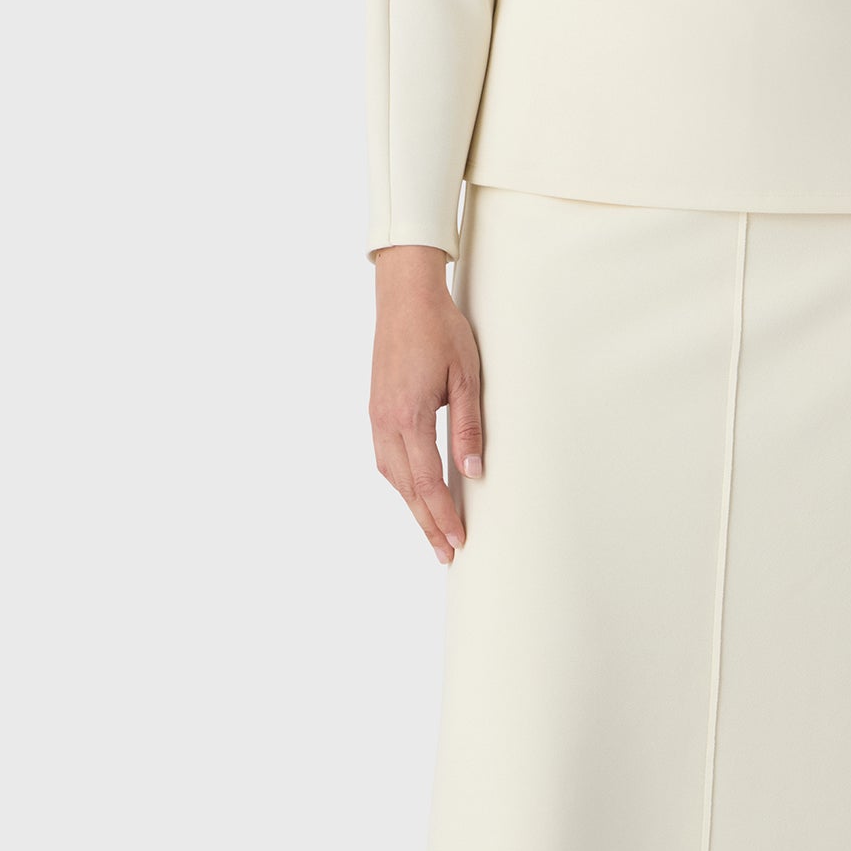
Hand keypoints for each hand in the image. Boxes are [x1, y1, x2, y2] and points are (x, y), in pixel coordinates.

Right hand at [370, 244, 483, 566]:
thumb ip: (468, 428)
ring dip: (412, 505)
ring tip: (433, 530)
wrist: (404, 297)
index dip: (442, 515)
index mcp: (408, 416)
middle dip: (427, 523)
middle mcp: (385, 422)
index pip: (426, 481)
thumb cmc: (439, 330)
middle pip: (405, 487)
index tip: (458, 540)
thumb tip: (474, 472)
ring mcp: (376, 416)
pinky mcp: (376, 409)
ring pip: (391, 476)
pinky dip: (400, 482)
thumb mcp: (466, 378)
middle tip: (446, 553)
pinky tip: (414, 491)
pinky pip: (385, 457)